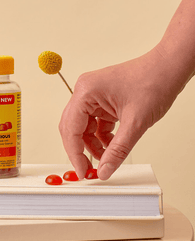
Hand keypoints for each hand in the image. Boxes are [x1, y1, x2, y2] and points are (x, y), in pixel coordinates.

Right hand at [59, 46, 184, 179]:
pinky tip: (112, 144)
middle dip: (81, 150)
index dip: (75, 154)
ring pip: (84, 128)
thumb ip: (117, 150)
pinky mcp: (102, 101)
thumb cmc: (154, 81)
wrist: (169, 68)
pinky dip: (101, 137)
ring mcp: (93, 96)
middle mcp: (85, 92)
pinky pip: (95, 125)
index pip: (70, 129)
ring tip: (106, 157)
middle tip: (89, 169)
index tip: (82, 171)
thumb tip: (104, 170)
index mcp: (86, 92)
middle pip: (73, 129)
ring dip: (93, 145)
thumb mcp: (135, 123)